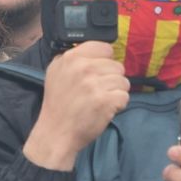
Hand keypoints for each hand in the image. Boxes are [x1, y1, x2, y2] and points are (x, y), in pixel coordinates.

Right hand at [22, 41, 128, 170]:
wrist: (56, 132)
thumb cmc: (58, 104)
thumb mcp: (56, 72)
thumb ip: (73, 58)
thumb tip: (94, 51)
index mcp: (72, 58)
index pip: (105, 48)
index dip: (105, 61)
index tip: (99, 72)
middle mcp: (83, 68)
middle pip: (117, 66)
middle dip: (112, 79)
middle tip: (98, 91)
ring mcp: (94, 84)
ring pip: (123, 81)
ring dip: (116, 92)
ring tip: (102, 100)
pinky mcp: (105, 101)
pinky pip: (124, 96)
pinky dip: (119, 105)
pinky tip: (106, 109)